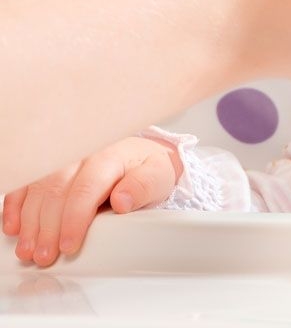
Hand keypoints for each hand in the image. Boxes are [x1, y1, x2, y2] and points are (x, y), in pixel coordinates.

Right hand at [2, 137, 180, 266]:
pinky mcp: (50, 168)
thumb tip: (122, 201)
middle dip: (47, 228)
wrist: (141, 153)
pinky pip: (27, 184)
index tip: (68, 246)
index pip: (86, 188)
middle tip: (44, 256)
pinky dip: (15, 206)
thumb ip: (143, 187)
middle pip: (57, 191)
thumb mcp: (158, 176)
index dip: (74, 219)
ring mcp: (64, 161)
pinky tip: (14, 227)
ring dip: (29, 222)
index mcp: (110, 157)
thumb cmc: (148, 168)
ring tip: (28, 250)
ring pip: (38, 189)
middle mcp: (82, 156)